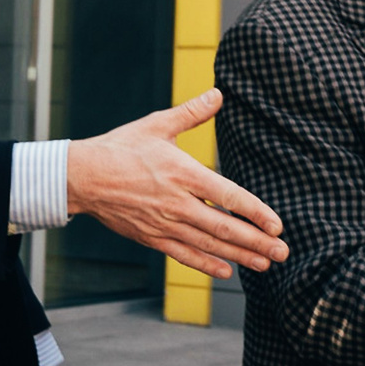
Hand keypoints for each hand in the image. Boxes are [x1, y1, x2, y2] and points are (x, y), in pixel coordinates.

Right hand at [66, 89, 288, 279]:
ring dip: (239, 256)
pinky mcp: (151, 237)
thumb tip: (218, 94)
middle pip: (224, 227)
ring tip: (265, 264)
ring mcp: (163, 224)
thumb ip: (191, 113)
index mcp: (182, 173)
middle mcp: (176, 202)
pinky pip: (183, 255)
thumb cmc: (121, 148)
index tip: (277, 224)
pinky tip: (226, 272)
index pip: (227, 196)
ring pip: (208, 244)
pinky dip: (206, 264)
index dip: (254, 212)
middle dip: (256, 242)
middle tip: (282, 251)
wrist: (82, 177)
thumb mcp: (157, 125)